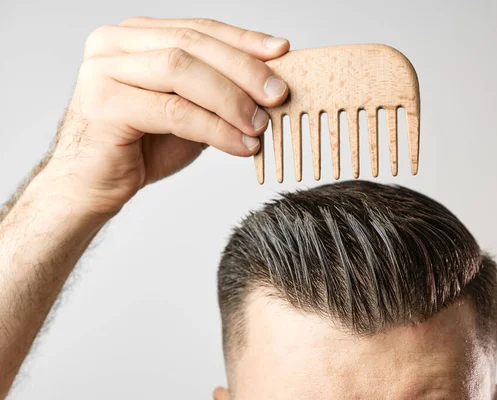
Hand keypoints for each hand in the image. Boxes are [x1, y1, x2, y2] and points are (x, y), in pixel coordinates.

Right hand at [47, 17, 289, 215]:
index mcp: (136, 36)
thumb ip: (218, 92)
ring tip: (260, 125)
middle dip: (243, 70)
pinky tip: (241, 145)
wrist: (93, 184)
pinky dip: (215, 129)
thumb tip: (270, 85)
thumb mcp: (190, 110)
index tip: (281, 51)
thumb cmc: (141, 146)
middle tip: (278, 94)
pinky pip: (174, 111)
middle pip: (192, 44)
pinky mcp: (104, 104)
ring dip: (231, 99)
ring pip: (182, 71)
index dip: (243, 40)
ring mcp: (104, 70)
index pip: (198, 28)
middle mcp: (115, 43)